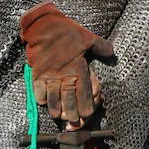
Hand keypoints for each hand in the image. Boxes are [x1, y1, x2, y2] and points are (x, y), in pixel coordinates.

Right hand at [19, 3, 112, 123]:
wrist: (44, 26)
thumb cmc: (67, 31)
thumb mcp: (88, 37)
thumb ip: (101, 47)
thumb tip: (111, 53)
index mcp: (78, 67)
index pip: (84, 92)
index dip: (86, 105)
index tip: (87, 114)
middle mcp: (64, 74)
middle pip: (69, 99)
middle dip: (72, 113)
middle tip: (74, 122)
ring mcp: (49, 75)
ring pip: (53, 98)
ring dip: (56, 109)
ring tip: (58, 117)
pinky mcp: (37, 73)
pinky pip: (38, 90)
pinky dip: (40, 98)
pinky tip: (43, 103)